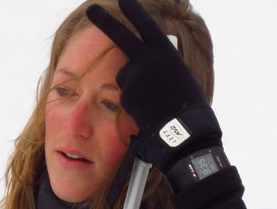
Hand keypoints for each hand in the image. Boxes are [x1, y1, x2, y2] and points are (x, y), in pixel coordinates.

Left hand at [86, 0, 221, 171]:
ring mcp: (136, 75)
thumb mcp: (178, 74)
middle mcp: (148, 58)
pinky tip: (146, 109)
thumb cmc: (185, 104)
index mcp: (165, 51)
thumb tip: (147, 64)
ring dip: (131, 85)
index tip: (124, 0)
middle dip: (105, 21)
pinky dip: (132, 102)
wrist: (182, 128)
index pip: (146, 25)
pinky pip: (124, 94)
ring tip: (150, 100)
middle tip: (91, 9)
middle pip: (122, 36)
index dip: (135, 11)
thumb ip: (160, 64)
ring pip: (123, 75)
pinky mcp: (127, 93)